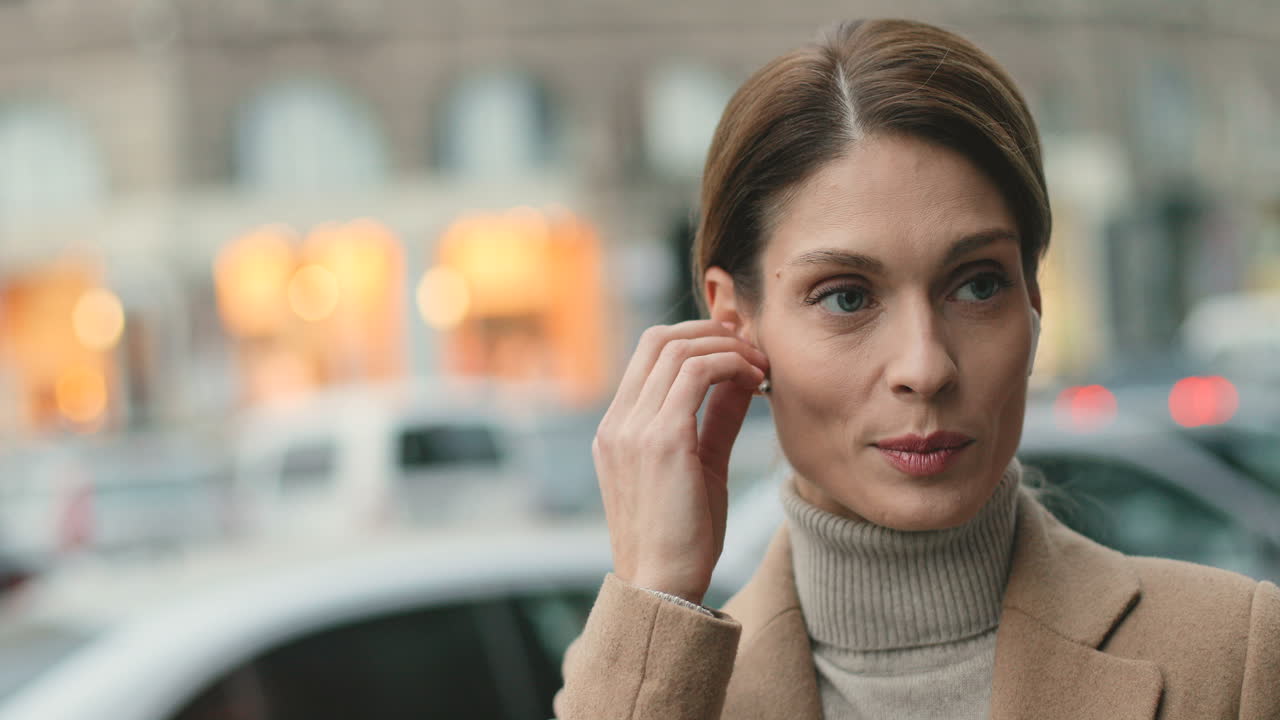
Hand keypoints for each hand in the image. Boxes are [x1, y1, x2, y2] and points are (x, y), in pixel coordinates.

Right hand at [592, 319, 768, 604]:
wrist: (664, 588)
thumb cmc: (683, 537)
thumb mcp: (701, 466)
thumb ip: (715, 419)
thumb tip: (739, 376)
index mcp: (617, 430)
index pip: (648, 354)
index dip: (695, 338)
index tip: (736, 349)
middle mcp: (618, 423)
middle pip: (658, 339)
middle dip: (710, 332)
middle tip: (751, 347)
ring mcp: (633, 429)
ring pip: (677, 349)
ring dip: (726, 348)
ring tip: (760, 367)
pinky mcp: (661, 440)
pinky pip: (695, 373)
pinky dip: (729, 365)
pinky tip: (754, 380)